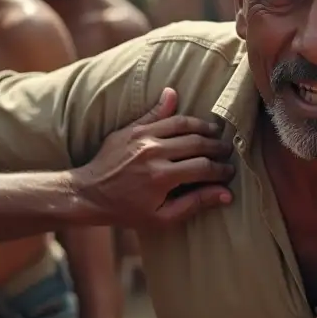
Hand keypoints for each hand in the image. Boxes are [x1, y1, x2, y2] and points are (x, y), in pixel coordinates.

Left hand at [70, 88, 234, 227]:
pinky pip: (156, 113)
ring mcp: (142, 137)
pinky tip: (179, 99)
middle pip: (197, 142)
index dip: (221, 170)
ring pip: (181, 123)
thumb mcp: (161, 218)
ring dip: (202, 126)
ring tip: (215, 131)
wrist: (86, 194)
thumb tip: (226, 194)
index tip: (229, 172)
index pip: (204, 167)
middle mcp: (154, 152)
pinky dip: (171, 106)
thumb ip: (195, 203)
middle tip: (227, 151)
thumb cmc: (125, 211)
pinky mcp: (131, 129)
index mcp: (162, 176)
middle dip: (217, 147)